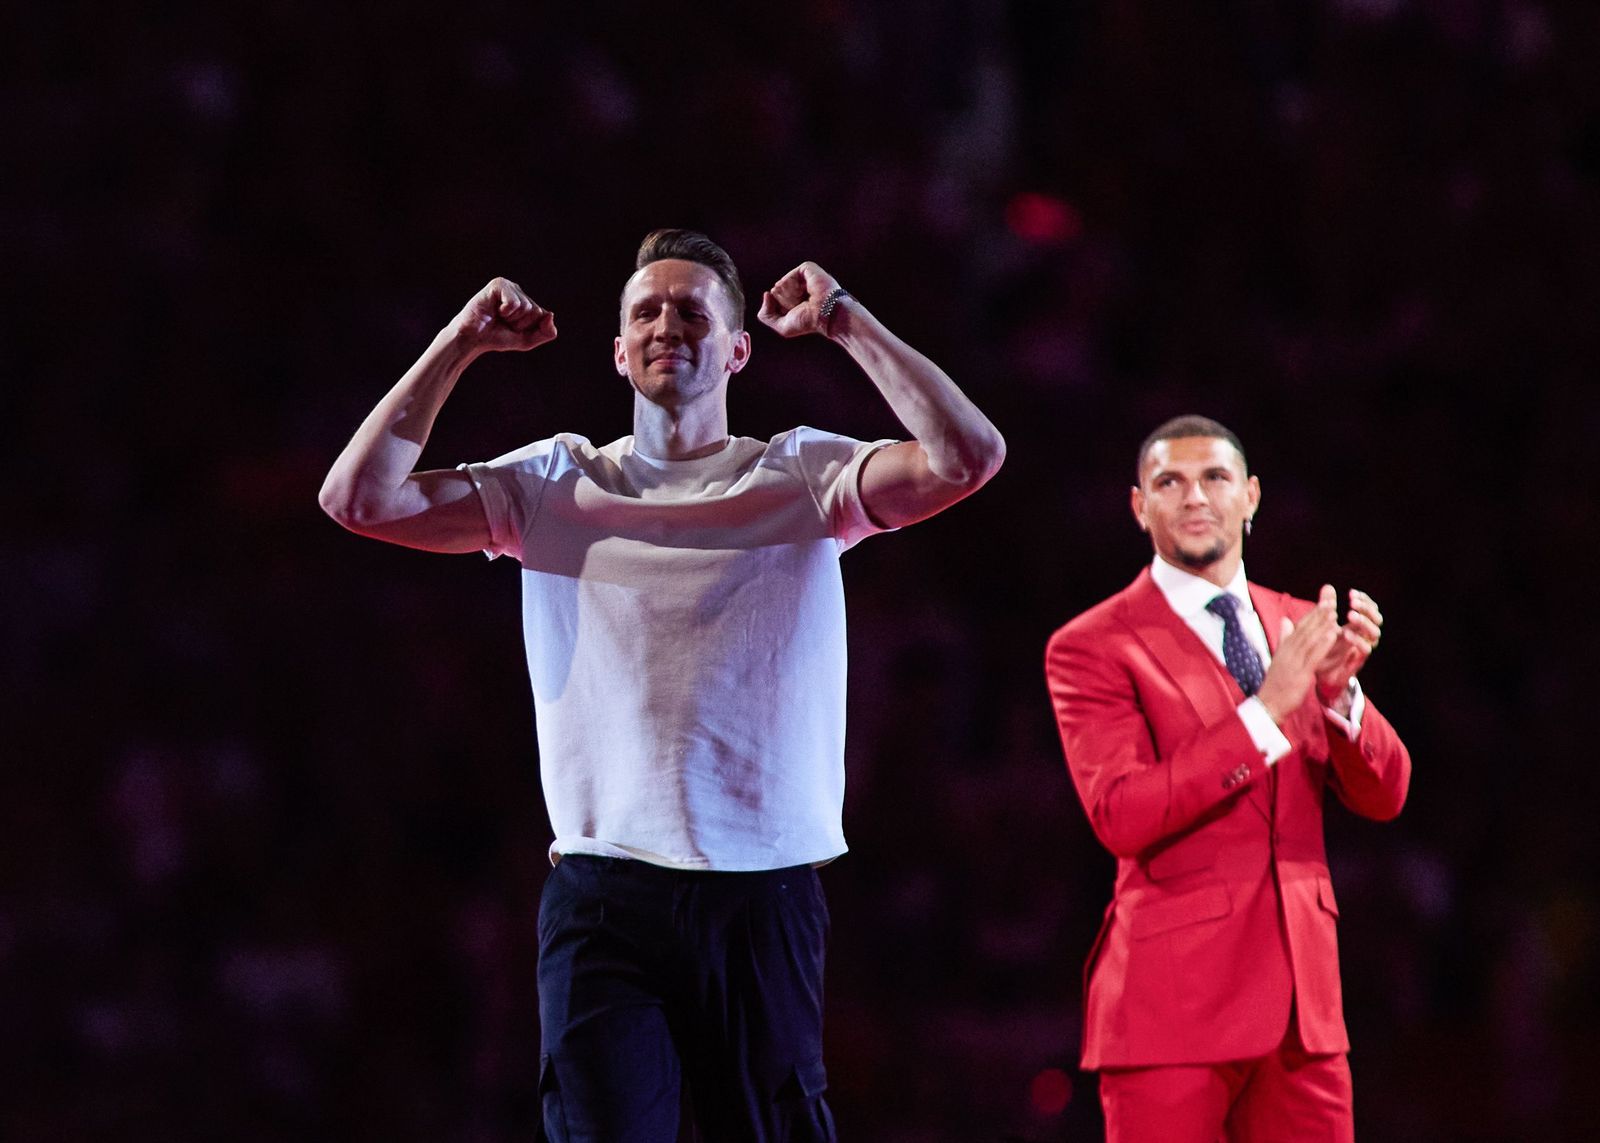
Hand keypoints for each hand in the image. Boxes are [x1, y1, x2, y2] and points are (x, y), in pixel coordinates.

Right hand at [452, 278, 556, 353]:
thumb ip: (546, 332)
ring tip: (498, 317)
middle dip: (521, 324)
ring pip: (526, 307)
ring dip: (512, 319)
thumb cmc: (497, 337)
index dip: (529, 328)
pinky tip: (494, 310)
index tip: (513, 329)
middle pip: (536, 311)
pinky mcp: (499, 284)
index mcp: (527, 302)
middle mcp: (519, 292)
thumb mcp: (528, 340)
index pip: (543, 316)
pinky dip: (505, 312)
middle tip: (504, 323)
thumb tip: (550, 314)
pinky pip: (514, 303)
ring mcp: (509, 286)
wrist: (473, 338)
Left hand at [757, 262, 842, 338]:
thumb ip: (765, 315)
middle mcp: (797, 287)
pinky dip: (793, 288)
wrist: (825, 315)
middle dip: (785, 302)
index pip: (773, 300)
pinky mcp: (806, 268)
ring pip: (779, 285)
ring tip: (806, 298)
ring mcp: (802, 277)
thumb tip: (767, 294)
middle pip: (775, 292)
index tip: (798, 312)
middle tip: (803, 305)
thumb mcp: (781, 326)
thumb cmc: (808, 322)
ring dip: (790, 296)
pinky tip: (806, 291)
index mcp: (793, 299)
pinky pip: (787, 278)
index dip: (781, 309)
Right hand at [1255, 584, 1342, 724]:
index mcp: (1284, 648)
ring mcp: (1293, 662)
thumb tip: (1286, 621)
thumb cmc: (1275, 683)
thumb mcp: (1278, 658)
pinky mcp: (1300, 673)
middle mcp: (1288, 652)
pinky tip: (1333, 635)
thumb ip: (1284, 639)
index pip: (1299, 628)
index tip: (1324, 603)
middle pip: (1304, 630)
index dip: (1312, 615)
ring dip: (1322, 626)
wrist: (1268, 704)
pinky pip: (1314, 656)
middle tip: (1331, 601)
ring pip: (1310, 640)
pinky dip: (1323, 644)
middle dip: (1318, 615)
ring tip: (1334, 614)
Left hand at [1315, 588, 1382, 704]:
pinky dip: (1357, 640)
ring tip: (1350, 615)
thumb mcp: (1325, 623)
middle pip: (1377, 618)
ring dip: (1363, 622)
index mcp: (1359, 624)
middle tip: (1352, 603)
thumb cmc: (1325, 645)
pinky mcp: (1360, 659)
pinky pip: (1366, 649)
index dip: (1364, 600)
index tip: (1352, 593)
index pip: (1370, 608)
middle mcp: (1365, 634)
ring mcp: (1365, 646)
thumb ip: (1328, 606)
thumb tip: (1328, 586)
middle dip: (1366, 609)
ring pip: (1375, 632)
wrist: (1321, 672)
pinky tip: (1346, 633)